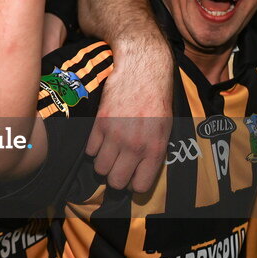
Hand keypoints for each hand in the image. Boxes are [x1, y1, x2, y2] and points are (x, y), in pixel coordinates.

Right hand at [87, 43, 172, 192]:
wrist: (143, 71)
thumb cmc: (157, 99)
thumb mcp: (166, 129)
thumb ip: (153, 152)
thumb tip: (140, 172)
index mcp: (154, 148)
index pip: (139, 186)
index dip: (134, 184)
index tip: (132, 176)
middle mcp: (134, 145)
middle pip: (116, 181)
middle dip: (116, 178)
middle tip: (119, 167)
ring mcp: (115, 134)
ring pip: (100, 168)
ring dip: (104, 163)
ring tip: (110, 153)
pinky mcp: (100, 123)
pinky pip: (90, 150)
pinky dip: (94, 148)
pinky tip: (102, 139)